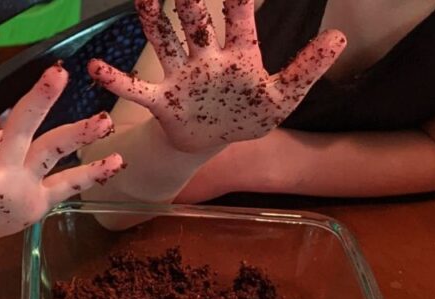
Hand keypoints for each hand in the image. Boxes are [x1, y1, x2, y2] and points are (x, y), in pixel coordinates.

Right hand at [88, 0, 345, 152]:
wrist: (214, 144)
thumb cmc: (247, 115)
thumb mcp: (284, 96)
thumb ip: (307, 68)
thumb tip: (339, 36)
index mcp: (238, 55)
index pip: (239, 17)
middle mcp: (206, 58)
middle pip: (195, 22)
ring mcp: (181, 77)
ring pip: (164, 42)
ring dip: (153, 20)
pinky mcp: (163, 101)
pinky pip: (137, 90)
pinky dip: (117, 81)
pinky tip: (95, 68)